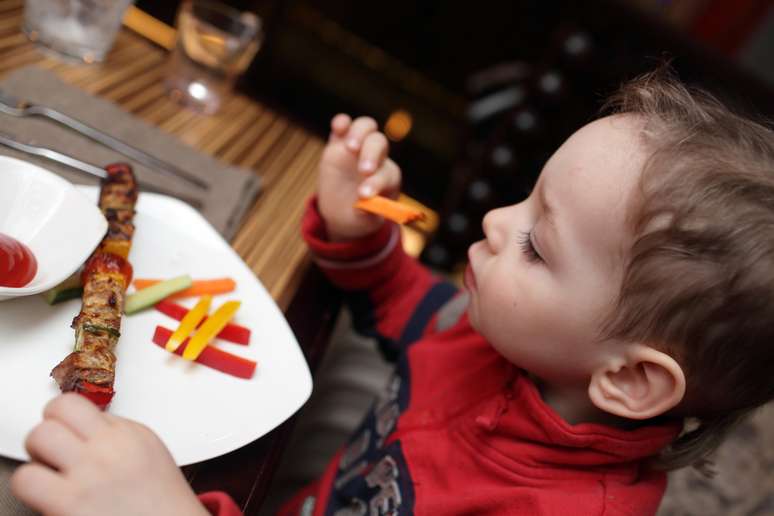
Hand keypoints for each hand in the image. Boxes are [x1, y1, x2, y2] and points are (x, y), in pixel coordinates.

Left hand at [11, 394, 208, 515]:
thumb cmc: (161, 502)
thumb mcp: (149, 452)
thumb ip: (117, 435)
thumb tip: (82, 429)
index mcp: (129, 434)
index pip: (76, 403)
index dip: (62, 418)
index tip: (64, 431)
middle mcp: (109, 447)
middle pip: (55, 411)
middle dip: (46, 432)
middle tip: (52, 453)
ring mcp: (89, 474)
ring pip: (37, 438)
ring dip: (37, 457)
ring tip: (48, 475)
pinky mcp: (69, 503)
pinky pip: (28, 480)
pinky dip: (31, 488)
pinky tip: (50, 498)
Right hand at [318, 114, 401, 240]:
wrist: (344, 212)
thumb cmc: (359, 217)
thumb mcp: (363, 222)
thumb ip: (366, 214)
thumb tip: (362, 206)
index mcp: (388, 177)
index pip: (386, 173)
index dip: (376, 183)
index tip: (364, 195)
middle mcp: (376, 158)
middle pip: (379, 143)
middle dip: (371, 154)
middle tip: (363, 170)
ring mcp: (358, 148)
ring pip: (366, 127)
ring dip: (360, 132)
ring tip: (350, 147)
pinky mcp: (338, 144)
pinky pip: (343, 125)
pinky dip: (342, 122)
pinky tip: (339, 127)